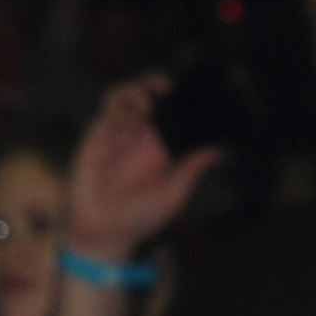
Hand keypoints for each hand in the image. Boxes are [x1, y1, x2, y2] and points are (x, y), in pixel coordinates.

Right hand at [65, 77, 222, 258]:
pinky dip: (118, 110)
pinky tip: (129, 121)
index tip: (185, 91)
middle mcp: (138, 136)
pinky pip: (105, 114)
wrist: (104, 233)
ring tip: (146, 106)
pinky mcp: (96, 140)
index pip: (168, 110)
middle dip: (151, 82)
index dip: (175, 96)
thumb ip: (192, 170)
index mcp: (160, 145)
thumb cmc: (140, 218)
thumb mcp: (173, 195)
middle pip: (144, 94)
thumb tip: (220, 151)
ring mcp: (116, 135)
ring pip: (122, 97)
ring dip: (133, 92)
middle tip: (164, 87)